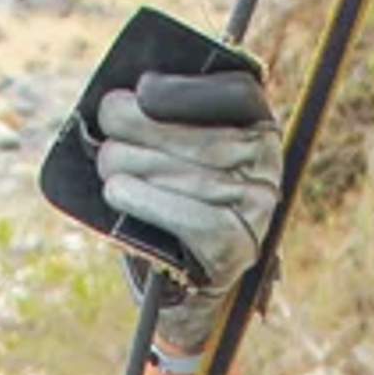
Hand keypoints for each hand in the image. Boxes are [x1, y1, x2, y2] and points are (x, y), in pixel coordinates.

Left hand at [94, 65, 281, 361]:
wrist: (183, 284)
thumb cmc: (169, 200)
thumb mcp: (174, 150)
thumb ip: (163, 118)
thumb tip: (119, 101)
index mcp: (259, 128)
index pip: (236, 94)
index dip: (186, 90)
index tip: (141, 90)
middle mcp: (267, 166)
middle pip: (200, 137)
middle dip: (142, 128)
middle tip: (106, 128)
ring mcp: (257, 209)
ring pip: (188, 175)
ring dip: (134, 165)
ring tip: (107, 164)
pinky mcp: (238, 248)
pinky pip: (189, 219)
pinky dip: (146, 202)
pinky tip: (117, 192)